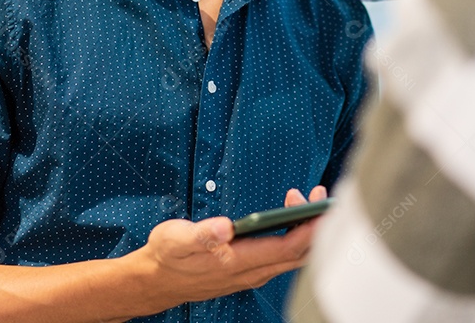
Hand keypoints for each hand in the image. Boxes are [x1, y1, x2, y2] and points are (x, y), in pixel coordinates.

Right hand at [135, 185, 327, 309]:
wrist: (156, 281)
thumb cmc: (167, 257)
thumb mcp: (175, 240)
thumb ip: (201, 235)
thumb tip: (224, 227)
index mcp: (238, 262)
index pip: (287, 248)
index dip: (308, 227)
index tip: (317, 204)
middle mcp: (251, 272)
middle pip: (299, 253)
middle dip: (315, 224)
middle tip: (317, 194)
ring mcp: (253, 273)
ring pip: (294, 256)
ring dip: (306, 228)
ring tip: (305, 198)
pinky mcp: (251, 270)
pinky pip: (284, 256)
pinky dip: (295, 235)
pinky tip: (291, 216)